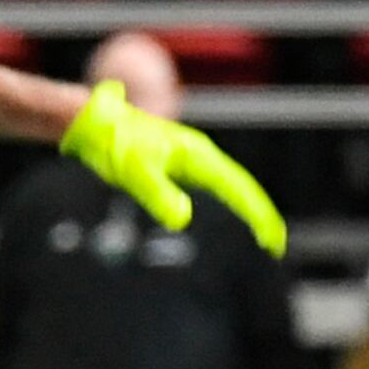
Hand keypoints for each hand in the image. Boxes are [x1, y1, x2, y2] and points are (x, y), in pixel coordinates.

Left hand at [60, 81, 286, 253]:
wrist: (93, 121)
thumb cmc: (112, 144)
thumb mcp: (133, 171)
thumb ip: (157, 194)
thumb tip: (182, 219)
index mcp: (197, 156)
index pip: (239, 189)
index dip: (258, 216)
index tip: (272, 241)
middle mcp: (200, 155)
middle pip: (242, 187)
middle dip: (261, 215)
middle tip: (275, 246)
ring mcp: (191, 159)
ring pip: (231, 185)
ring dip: (248, 210)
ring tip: (262, 237)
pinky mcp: (179, 164)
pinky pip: (215, 186)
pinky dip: (230, 203)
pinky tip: (229, 217)